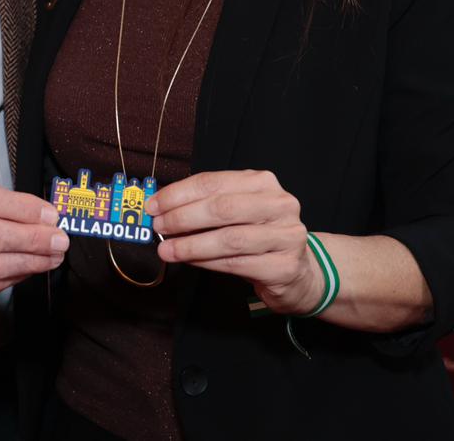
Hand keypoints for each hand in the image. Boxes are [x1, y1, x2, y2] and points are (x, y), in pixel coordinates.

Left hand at [148, 169, 324, 314]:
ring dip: (191, 245)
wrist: (300, 271)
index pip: (213, 183)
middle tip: (158, 228)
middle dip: (183, 218)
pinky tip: (190, 262)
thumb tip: (162, 210)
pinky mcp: (284, 266)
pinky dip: (207, 262)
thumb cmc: (259, 237)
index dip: (178, 194)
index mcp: (262, 183)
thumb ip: (207, 206)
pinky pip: (236, 264)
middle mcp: (279, 204)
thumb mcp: (237, 212)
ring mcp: (286, 235)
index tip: (153, 206)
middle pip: (221, 208)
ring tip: (167, 250)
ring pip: (229, 239)